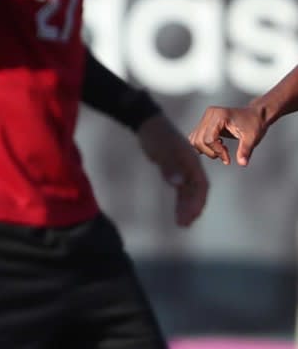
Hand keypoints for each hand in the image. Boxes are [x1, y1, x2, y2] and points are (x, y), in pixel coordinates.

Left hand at [137, 113, 208, 227]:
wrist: (149, 124)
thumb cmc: (156, 136)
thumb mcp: (162, 151)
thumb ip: (170, 167)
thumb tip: (178, 184)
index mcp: (191, 162)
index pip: (200, 186)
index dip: (197, 202)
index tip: (191, 216)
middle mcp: (190, 167)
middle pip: (196, 191)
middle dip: (192, 208)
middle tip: (184, 224)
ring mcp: (183, 168)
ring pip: (189, 192)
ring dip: (186, 207)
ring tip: (182, 223)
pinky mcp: (175, 170)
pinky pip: (181, 188)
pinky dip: (180, 200)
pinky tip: (177, 210)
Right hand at [190, 102, 270, 166]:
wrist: (256, 115)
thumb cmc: (254, 123)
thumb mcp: (252, 138)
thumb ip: (245, 150)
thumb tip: (242, 163)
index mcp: (220, 115)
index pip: (209, 138)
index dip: (217, 151)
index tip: (228, 159)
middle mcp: (210, 114)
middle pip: (199, 140)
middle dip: (211, 152)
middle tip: (224, 155)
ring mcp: (205, 117)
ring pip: (194, 140)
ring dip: (205, 150)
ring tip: (221, 149)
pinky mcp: (204, 122)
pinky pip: (196, 137)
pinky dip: (204, 146)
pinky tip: (217, 145)